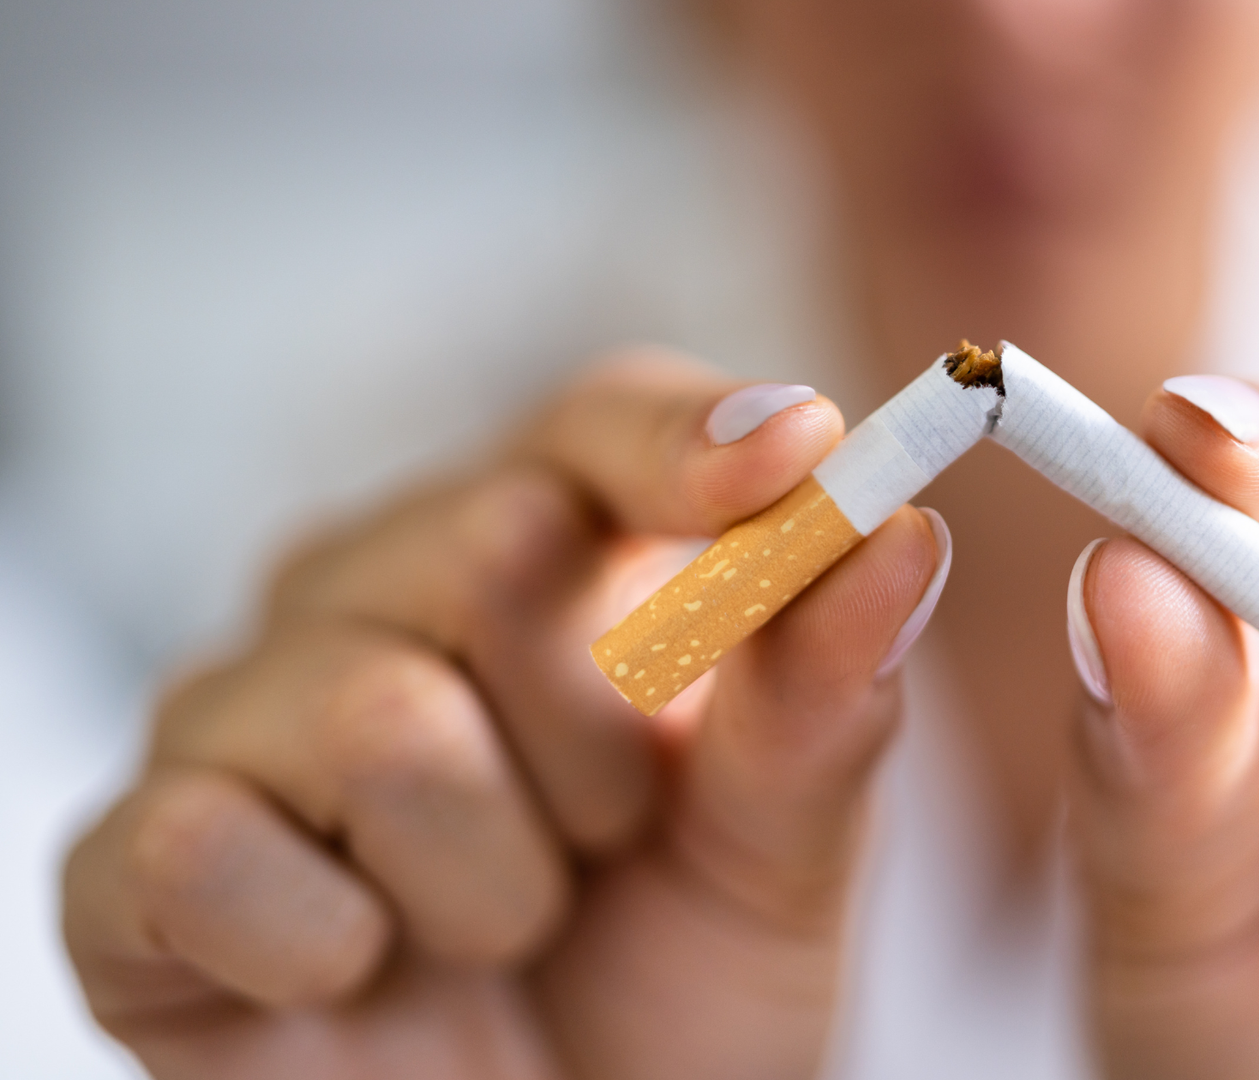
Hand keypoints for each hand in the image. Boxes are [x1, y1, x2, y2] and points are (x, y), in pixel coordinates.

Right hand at [63, 355, 947, 1078]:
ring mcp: (248, 714)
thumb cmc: (675, 989)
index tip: (797, 457)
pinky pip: (211, 850)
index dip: (692, 439)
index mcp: (551, 561)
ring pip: (377, 716)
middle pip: (497, 541)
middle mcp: (383, 594)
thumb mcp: (784, 857)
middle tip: (613, 838)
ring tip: (507, 928)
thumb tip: (900, 533)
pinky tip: (359, 976)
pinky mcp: (138, 862)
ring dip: (494, 874)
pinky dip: (330, 946)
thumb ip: (827, 702)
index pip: (601, 424)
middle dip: (606, 736)